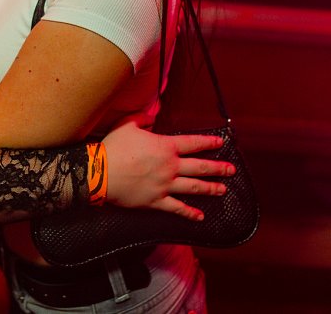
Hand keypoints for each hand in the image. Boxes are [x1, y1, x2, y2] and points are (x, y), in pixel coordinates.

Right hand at [100, 121, 232, 220]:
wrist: (99, 173)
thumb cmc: (114, 147)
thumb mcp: (128, 125)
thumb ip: (143, 118)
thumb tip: (152, 113)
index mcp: (165, 147)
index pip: (193, 143)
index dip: (208, 142)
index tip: (220, 143)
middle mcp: (170, 166)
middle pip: (200, 167)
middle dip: (217, 168)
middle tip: (231, 170)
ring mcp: (165, 185)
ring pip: (193, 187)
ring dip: (210, 189)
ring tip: (223, 190)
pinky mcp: (156, 201)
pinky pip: (176, 208)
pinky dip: (189, 213)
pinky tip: (200, 216)